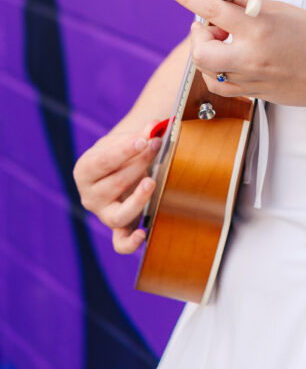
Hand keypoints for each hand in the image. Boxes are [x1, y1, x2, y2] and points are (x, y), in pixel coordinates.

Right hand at [73, 126, 161, 252]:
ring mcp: (103, 214)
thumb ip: (141, 134)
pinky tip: (143, 233)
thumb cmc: (120, 152)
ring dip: (138, 199)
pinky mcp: (118, 228)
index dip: (125, 150)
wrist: (118, 166)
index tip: (144, 140)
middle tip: (157, 147)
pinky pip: (120, 243)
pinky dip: (130, 243)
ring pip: (118, 215)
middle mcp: (90, 196)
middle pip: (115, 184)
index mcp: (85, 171)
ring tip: (151, 182)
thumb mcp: (124, 139)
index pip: (104, 162)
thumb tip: (156, 126)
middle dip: (139, 164)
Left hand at [167, 0, 305, 115]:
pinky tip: (228, 59)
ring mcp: (250, 79)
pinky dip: (215, 70)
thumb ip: (250, 7)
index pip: (214, 11)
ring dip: (206, 51)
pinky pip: (218, 85)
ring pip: (206, 69)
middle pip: (199, 49)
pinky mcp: (252, 94)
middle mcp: (250, 56)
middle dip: (198, 34)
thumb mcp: (284, 11)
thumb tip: (224, 1)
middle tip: (210, 24)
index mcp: (259, 28)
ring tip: (225, 40)